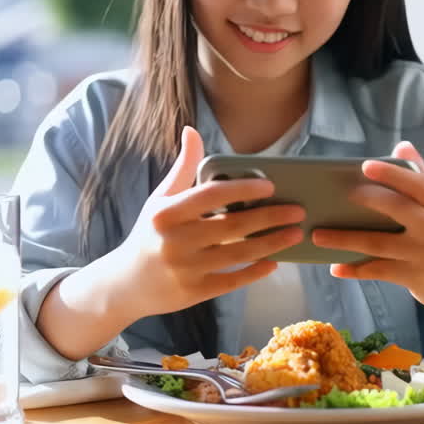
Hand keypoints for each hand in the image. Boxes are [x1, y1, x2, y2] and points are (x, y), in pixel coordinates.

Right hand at [112, 126, 304, 320]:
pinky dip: (255, 272)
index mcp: (167, 213)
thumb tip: (192, 130)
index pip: (211, 195)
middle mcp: (175, 241)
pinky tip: (274, 262)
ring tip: (294, 234)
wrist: (126, 283)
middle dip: (269, 217)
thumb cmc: (150, 234)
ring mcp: (185, 269)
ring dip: (271, 244)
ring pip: (237, 254)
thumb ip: (182, 167)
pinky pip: (232, 281)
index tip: (271, 185)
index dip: (243, 188)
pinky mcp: (193, 293)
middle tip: (297, 211)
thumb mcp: (160, 199)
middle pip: (231, 225)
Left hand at [310, 141, 423, 311]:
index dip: (392, 174)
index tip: (365, 166)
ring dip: (345, 239)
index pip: (419, 185)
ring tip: (317, 235)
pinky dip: (354, 269)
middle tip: (340, 195)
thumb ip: (420, 178)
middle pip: (399, 209)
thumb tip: (401, 148)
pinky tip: (334, 266)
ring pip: (379, 244)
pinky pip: (377, 271)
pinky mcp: (413, 278)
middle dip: (368, 200)